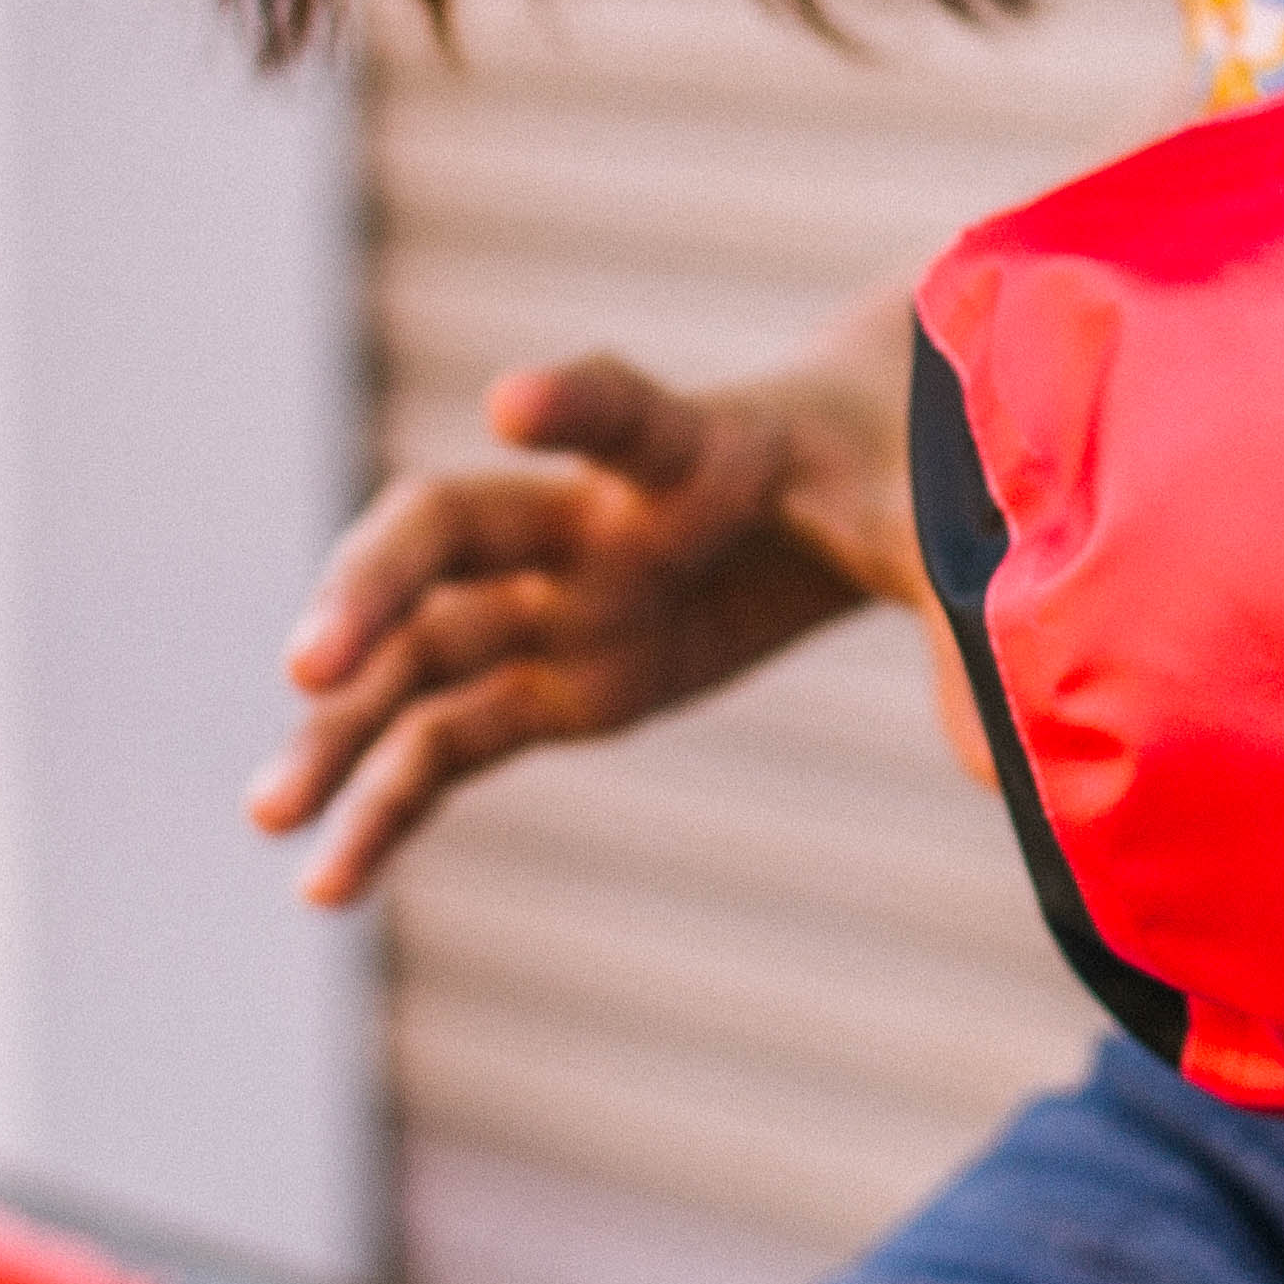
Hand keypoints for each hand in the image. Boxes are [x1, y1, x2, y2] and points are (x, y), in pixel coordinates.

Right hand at [249, 327, 934, 906]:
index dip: (577, 400)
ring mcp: (556, 598)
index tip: (516, 401)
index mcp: (700, 448)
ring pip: (421, 651)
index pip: (629, 408)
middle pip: (456, 527)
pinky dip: (387, 804)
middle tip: (313, 660)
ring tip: (268, 813)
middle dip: (376, 584)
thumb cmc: (903, 476)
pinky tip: (324, 884)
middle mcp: (593, 516)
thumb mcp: (941, 529)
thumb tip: (1015, 760)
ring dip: (341, 729)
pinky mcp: (556, 674)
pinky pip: (450, 739)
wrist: (867, 460)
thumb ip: (968, 615)